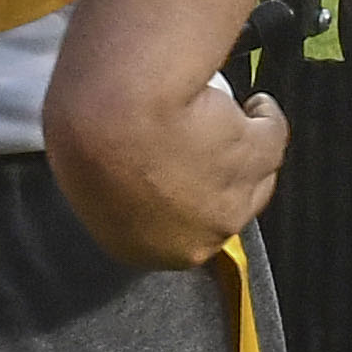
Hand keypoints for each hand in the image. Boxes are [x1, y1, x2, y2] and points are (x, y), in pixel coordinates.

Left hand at [45, 54, 292, 271]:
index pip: (168, 230)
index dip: (174, 198)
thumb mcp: (81, 170)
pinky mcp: (257, 160)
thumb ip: (111, 186)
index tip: (173, 171)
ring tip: (233, 118)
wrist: (118, 109)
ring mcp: (234, 204)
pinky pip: (270, 136)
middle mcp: (195, 238)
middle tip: (201, 143)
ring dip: (244, 150)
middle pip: (214, 209)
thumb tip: (120, 168)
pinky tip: (255, 104)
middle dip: (212, 180)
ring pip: (250, 177)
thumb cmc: (85, 135)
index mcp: (141, 248)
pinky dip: (265, 118)